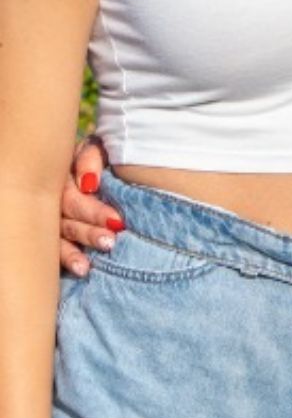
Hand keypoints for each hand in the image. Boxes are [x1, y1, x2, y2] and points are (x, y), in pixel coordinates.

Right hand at [58, 138, 118, 278]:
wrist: (90, 157)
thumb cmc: (97, 154)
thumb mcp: (94, 147)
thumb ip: (91, 157)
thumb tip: (89, 184)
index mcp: (59, 179)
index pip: (73, 198)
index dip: (93, 211)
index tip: (116, 222)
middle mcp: (51, 201)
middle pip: (66, 221)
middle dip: (88, 233)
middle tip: (109, 242)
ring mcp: (50, 219)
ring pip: (59, 238)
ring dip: (72, 253)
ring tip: (86, 266)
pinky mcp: (53, 234)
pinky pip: (55, 250)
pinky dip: (66, 260)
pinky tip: (80, 270)